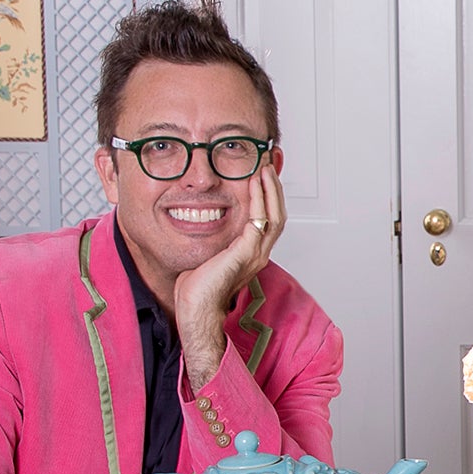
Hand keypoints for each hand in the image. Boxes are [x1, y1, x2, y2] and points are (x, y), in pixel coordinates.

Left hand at [172, 161, 287, 393]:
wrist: (194, 310)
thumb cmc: (195, 288)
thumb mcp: (206, 253)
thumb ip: (212, 237)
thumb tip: (198, 217)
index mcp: (251, 253)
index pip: (269, 219)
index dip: (268, 195)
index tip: (262, 173)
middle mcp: (259, 253)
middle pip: (278, 213)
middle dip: (274, 187)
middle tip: (268, 163)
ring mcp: (255, 255)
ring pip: (274, 215)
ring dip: (270, 188)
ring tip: (264, 167)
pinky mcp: (246, 254)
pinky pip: (259, 220)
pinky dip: (258, 199)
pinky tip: (252, 183)